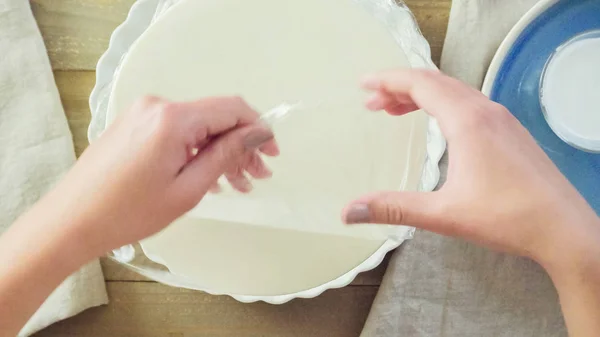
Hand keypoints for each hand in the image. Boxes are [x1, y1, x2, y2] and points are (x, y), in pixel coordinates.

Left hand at [42, 96, 277, 255]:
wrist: (71, 221)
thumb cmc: (128, 211)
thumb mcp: (188, 188)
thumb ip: (226, 154)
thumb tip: (257, 133)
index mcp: (172, 118)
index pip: (232, 108)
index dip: (258, 129)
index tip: (272, 154)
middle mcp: (158, 106)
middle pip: (215, 118)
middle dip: (240, 146)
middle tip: (257, 177)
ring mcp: (143, 113)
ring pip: (197, 127)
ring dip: (220, 151)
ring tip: (236, 184)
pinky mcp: (134, 125)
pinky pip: (177, 131)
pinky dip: (196, 150)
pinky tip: (207, 175)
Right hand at [342, 69, 599, 266]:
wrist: (563, 229)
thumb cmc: (507, 218)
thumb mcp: (443, 214)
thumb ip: (394, 208)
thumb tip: (349, 210)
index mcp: (467, 121)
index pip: (420, 84)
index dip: (388, 80)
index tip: (363, 85)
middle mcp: (485, 111)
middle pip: (435, 82)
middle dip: (399, 88)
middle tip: (372, 104)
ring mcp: (502, 119)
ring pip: (454, 91)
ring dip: (422, 95)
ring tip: (395, 111)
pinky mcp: (511, 131)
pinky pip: (470, 103)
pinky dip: (443, 105)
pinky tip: (438, 125)